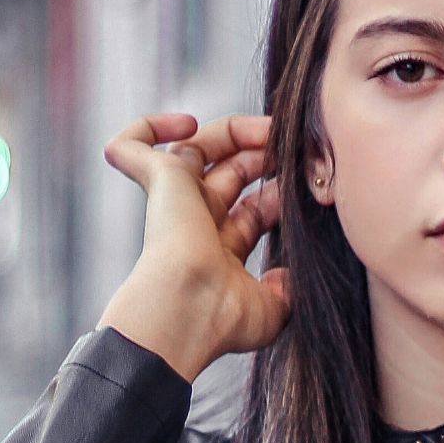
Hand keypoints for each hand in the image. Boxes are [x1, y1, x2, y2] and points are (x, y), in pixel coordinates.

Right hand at [98, 113, 292, 381]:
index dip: (280, 193)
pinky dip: (150, 126)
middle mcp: (196, 223)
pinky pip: (131, 145)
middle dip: (266, 156)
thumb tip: (287, 278)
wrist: (188, 310)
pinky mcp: (158, 180)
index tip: (312, 184)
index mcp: (220, 251)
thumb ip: (284, 291)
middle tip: (298, 149)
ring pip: (195, 147)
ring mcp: (175, 200)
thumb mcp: (270, 309)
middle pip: (231, 172)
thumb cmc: (222, 318)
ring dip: (235, 130)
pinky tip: (185, 124)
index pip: (252, 210)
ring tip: (271, 130)